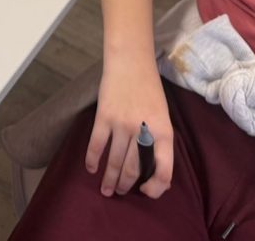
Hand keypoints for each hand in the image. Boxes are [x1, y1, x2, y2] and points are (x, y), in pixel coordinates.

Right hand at [86, 54, 173, 197]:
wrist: (131, 62)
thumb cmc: (150, 90)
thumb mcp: (163, 116)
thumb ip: (159, 141)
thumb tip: (154, 169)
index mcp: (164, 132)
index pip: (164, 170)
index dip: (156, 188)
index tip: (146, 191)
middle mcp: (143, 131)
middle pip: (134, 169)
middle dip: (126, 185)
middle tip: (120, 192)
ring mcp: (122, 124)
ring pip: (115, 161)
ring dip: (109, 179)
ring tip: (107, 190)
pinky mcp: (104, 116)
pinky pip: (97, 144)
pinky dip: (93, 160)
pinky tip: (91, 169)